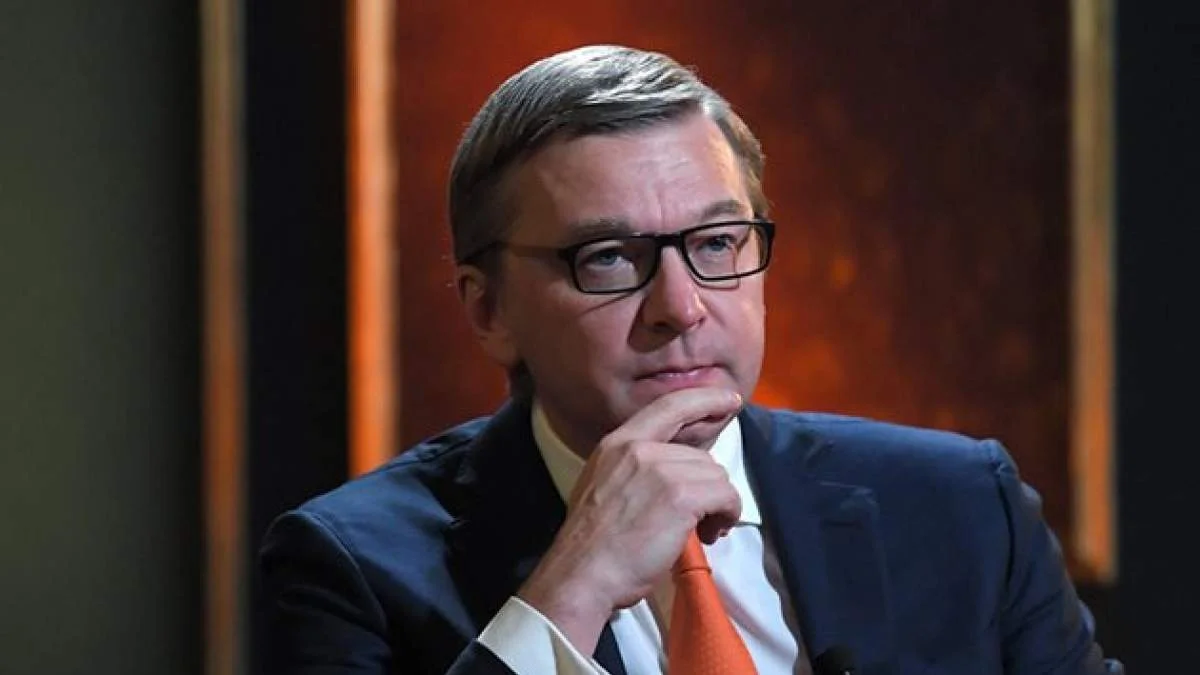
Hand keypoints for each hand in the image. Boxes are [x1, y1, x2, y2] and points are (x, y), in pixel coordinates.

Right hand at [517, 387, 743, 653]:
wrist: (582, 574)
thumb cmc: (592, 546)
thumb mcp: (603, 486)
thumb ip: (635, 469)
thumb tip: (676, 474)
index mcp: (617, 444)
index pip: (668, 407)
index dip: (704, 399)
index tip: (729, 398)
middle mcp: (638, 449)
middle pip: (700, 456)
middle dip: (707, 488)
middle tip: (699, 519)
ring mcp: (660, 470)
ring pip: (716, 476)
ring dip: (717, 505)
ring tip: (701, 531)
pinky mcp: (680, 496)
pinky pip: (725, 496)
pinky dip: (726, 515)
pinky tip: (709, 534)